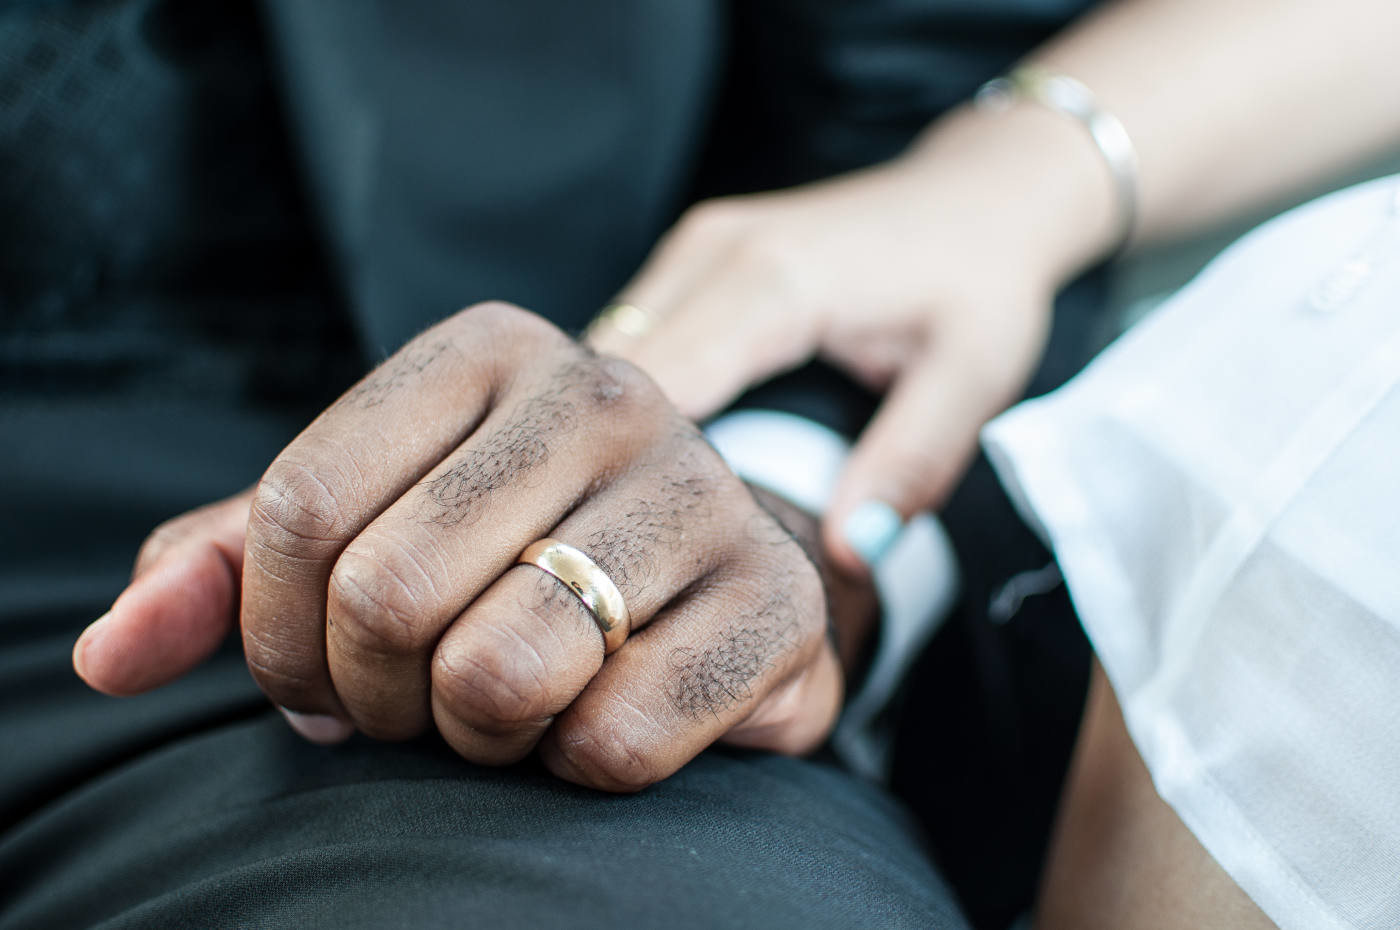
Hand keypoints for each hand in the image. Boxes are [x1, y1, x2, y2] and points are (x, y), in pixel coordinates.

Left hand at [73, 303, 856, 790]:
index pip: (302, 505)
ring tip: (502, 706)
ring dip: (474, 736)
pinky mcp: (777, 598)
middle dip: (371, 698)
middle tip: (409, 704)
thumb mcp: (369, 527)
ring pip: (500, 673)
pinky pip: (614, 739)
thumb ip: (229, 573)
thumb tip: (108, 653)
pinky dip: (573, 766)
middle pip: (388, 594)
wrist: (705, 574)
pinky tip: (594, 715)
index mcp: (489, 348)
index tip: (312, 676)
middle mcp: (607, 394)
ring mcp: (702, 491)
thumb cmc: (513, 550)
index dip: (274, 636)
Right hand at [589, 105, 1111, 574]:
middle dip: (612, 459)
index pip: (659, 387)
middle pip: (613, 373)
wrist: (983, 194)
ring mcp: (693, 248)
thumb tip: (852, 553)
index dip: (640, 471)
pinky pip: (629, 338)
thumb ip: (912, 462)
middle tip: (637, 547)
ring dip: (613, 430)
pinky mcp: (690, 258)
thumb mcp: (974, 376)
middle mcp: (712, 252)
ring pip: (607, 355)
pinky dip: (631, 400)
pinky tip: (658, 456)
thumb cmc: (982, 278)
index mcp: (773, 280)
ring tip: (643, 510)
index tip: (650, 548)